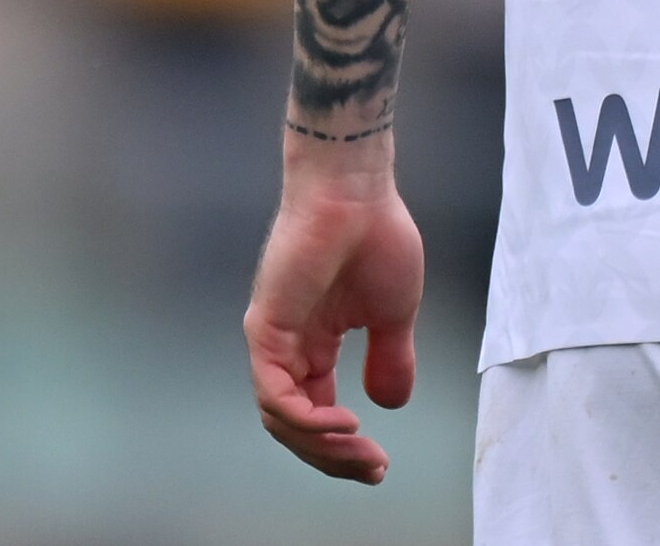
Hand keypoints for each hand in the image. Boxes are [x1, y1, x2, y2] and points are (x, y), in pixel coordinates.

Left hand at [245, 159, 424, 484]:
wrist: (357, 190)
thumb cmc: (376, 235)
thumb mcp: (395, 313)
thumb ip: (390, 358)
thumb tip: (390, 404)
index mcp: (315, 344)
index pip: (317, 412)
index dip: (345, 447)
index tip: (380, 464)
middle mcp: (287, 348)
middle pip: (297, 425)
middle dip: (334, 457)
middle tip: (373, 469)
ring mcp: (272, 340)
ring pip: (282, 417)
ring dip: (322, 444)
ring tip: (361, 450)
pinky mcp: (265, 328)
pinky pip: (274, 392)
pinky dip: (306, 417)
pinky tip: (342, 423)